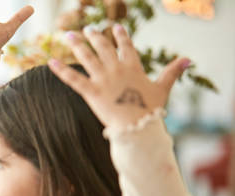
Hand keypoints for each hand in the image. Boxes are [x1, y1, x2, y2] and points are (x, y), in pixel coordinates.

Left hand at [48, 25, 189, 130]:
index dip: (120, 36)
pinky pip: (73, 79)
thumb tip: (188, 59)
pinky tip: (50, 62)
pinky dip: (61, 70)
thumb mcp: (163, 88)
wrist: (137, 126)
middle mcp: (117, 69)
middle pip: (103, 48)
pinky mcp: (91, 92)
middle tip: (86, 29)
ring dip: (76, 45)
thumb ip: (172, 72)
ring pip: (87, 58)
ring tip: (68, 35)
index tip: (115, 26)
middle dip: (94, 37)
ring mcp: (103, 79)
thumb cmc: (150, 110)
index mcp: (133, 67)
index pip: (126, 46)